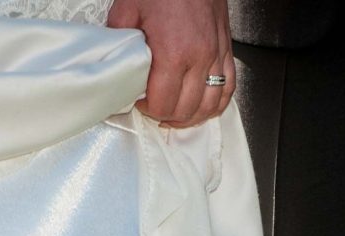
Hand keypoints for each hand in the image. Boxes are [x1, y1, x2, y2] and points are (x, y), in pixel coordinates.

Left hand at [106, 0, 235, 127]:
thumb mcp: (128, 9)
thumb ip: (120, 41)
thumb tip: (116, 64)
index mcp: (174, 52)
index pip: (164, 104)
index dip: (149, 109)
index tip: (140, 101)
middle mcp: (200, 57)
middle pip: (187, 110)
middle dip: (168, 114)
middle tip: (154, 106)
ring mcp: (216, 54)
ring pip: (211, 104)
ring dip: (192, 116)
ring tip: (176, 113)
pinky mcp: (226, 49)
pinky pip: (228, 87)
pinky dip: (216, 103)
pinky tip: (203, 106)